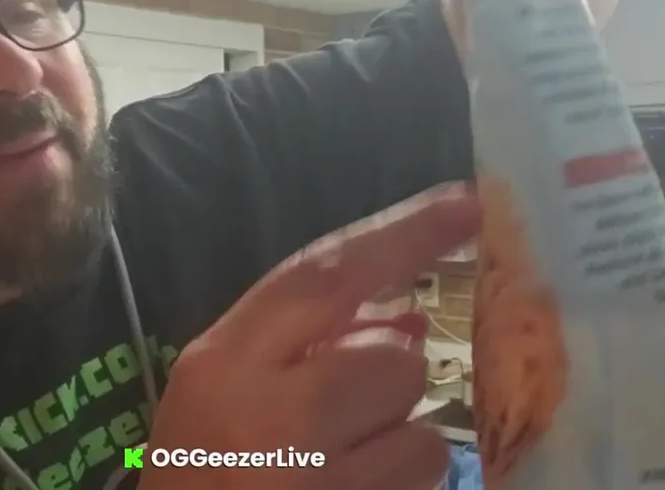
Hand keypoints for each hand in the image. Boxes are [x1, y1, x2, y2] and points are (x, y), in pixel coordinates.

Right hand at [139, 183, 481, 489]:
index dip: (405, 235)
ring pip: (423, 436)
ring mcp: (317, 481)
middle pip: (394, 363)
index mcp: (226, 362)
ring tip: (345, 462)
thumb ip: (300, 340)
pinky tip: (353, 489)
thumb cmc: (196, 463)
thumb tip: (410, 323)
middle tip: (347, 408)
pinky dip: (401, 485)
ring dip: (399, 443)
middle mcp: (273, 417)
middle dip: (389, 379)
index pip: (327, 277)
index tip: (468, 203)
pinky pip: (421, 486)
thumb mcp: (220, 385)